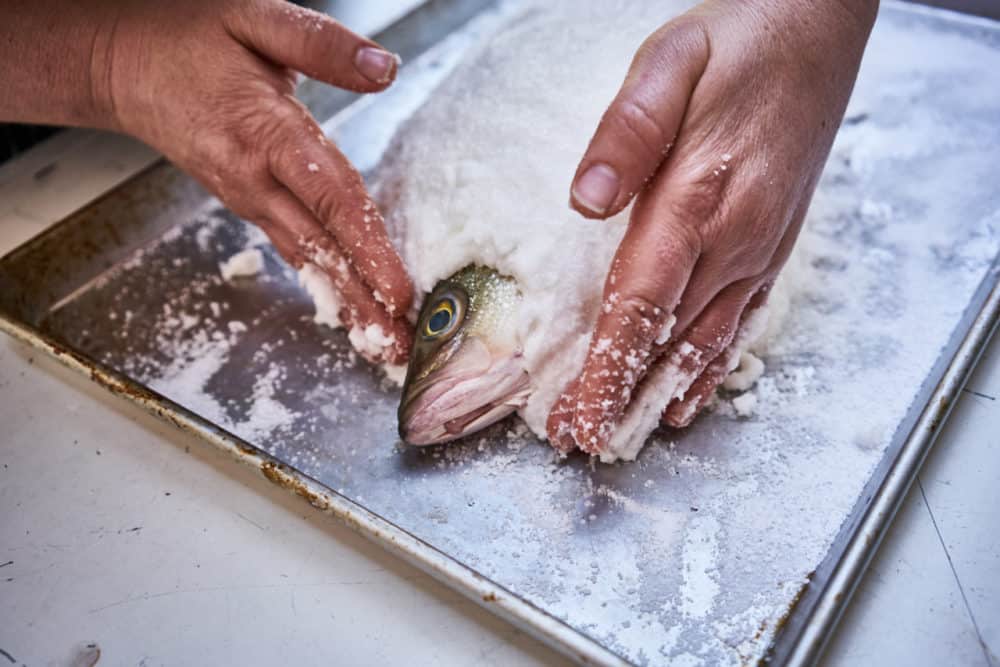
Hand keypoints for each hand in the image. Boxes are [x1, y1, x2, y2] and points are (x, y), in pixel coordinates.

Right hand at [93, 0, 412, 362]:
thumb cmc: (185, 39)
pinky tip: (353, 310)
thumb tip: (384, 69)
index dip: (367, 249)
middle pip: (322, 249)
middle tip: (402, 348)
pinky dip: (327, 285)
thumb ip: (321, 44)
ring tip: (385, 343)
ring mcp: (249, 199)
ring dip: (349, 306)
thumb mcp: (254, 19)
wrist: (122, 66)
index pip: (329, 200)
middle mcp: (257, 180)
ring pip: (308, 260)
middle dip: (365, 302)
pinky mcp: (249, 205)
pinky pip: (295, 250)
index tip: (397, 291)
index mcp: (265, 133)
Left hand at [547, 0, 876, 453]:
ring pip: (704, 342)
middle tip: (581, 440)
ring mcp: (758, 247)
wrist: (819, 29)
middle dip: (620, 395)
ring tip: (624, 432)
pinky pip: (739, 322)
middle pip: (666, 338)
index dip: (606, 370)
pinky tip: (690, 394)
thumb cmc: (739, 42)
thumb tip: (586, 201)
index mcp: (698, 198)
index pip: (641, 305)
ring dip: (660, 392)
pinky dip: (710, 367)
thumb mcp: (670, 61)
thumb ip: (627, 132)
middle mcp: (734, 238)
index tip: (579, 418)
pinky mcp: (771, 245)